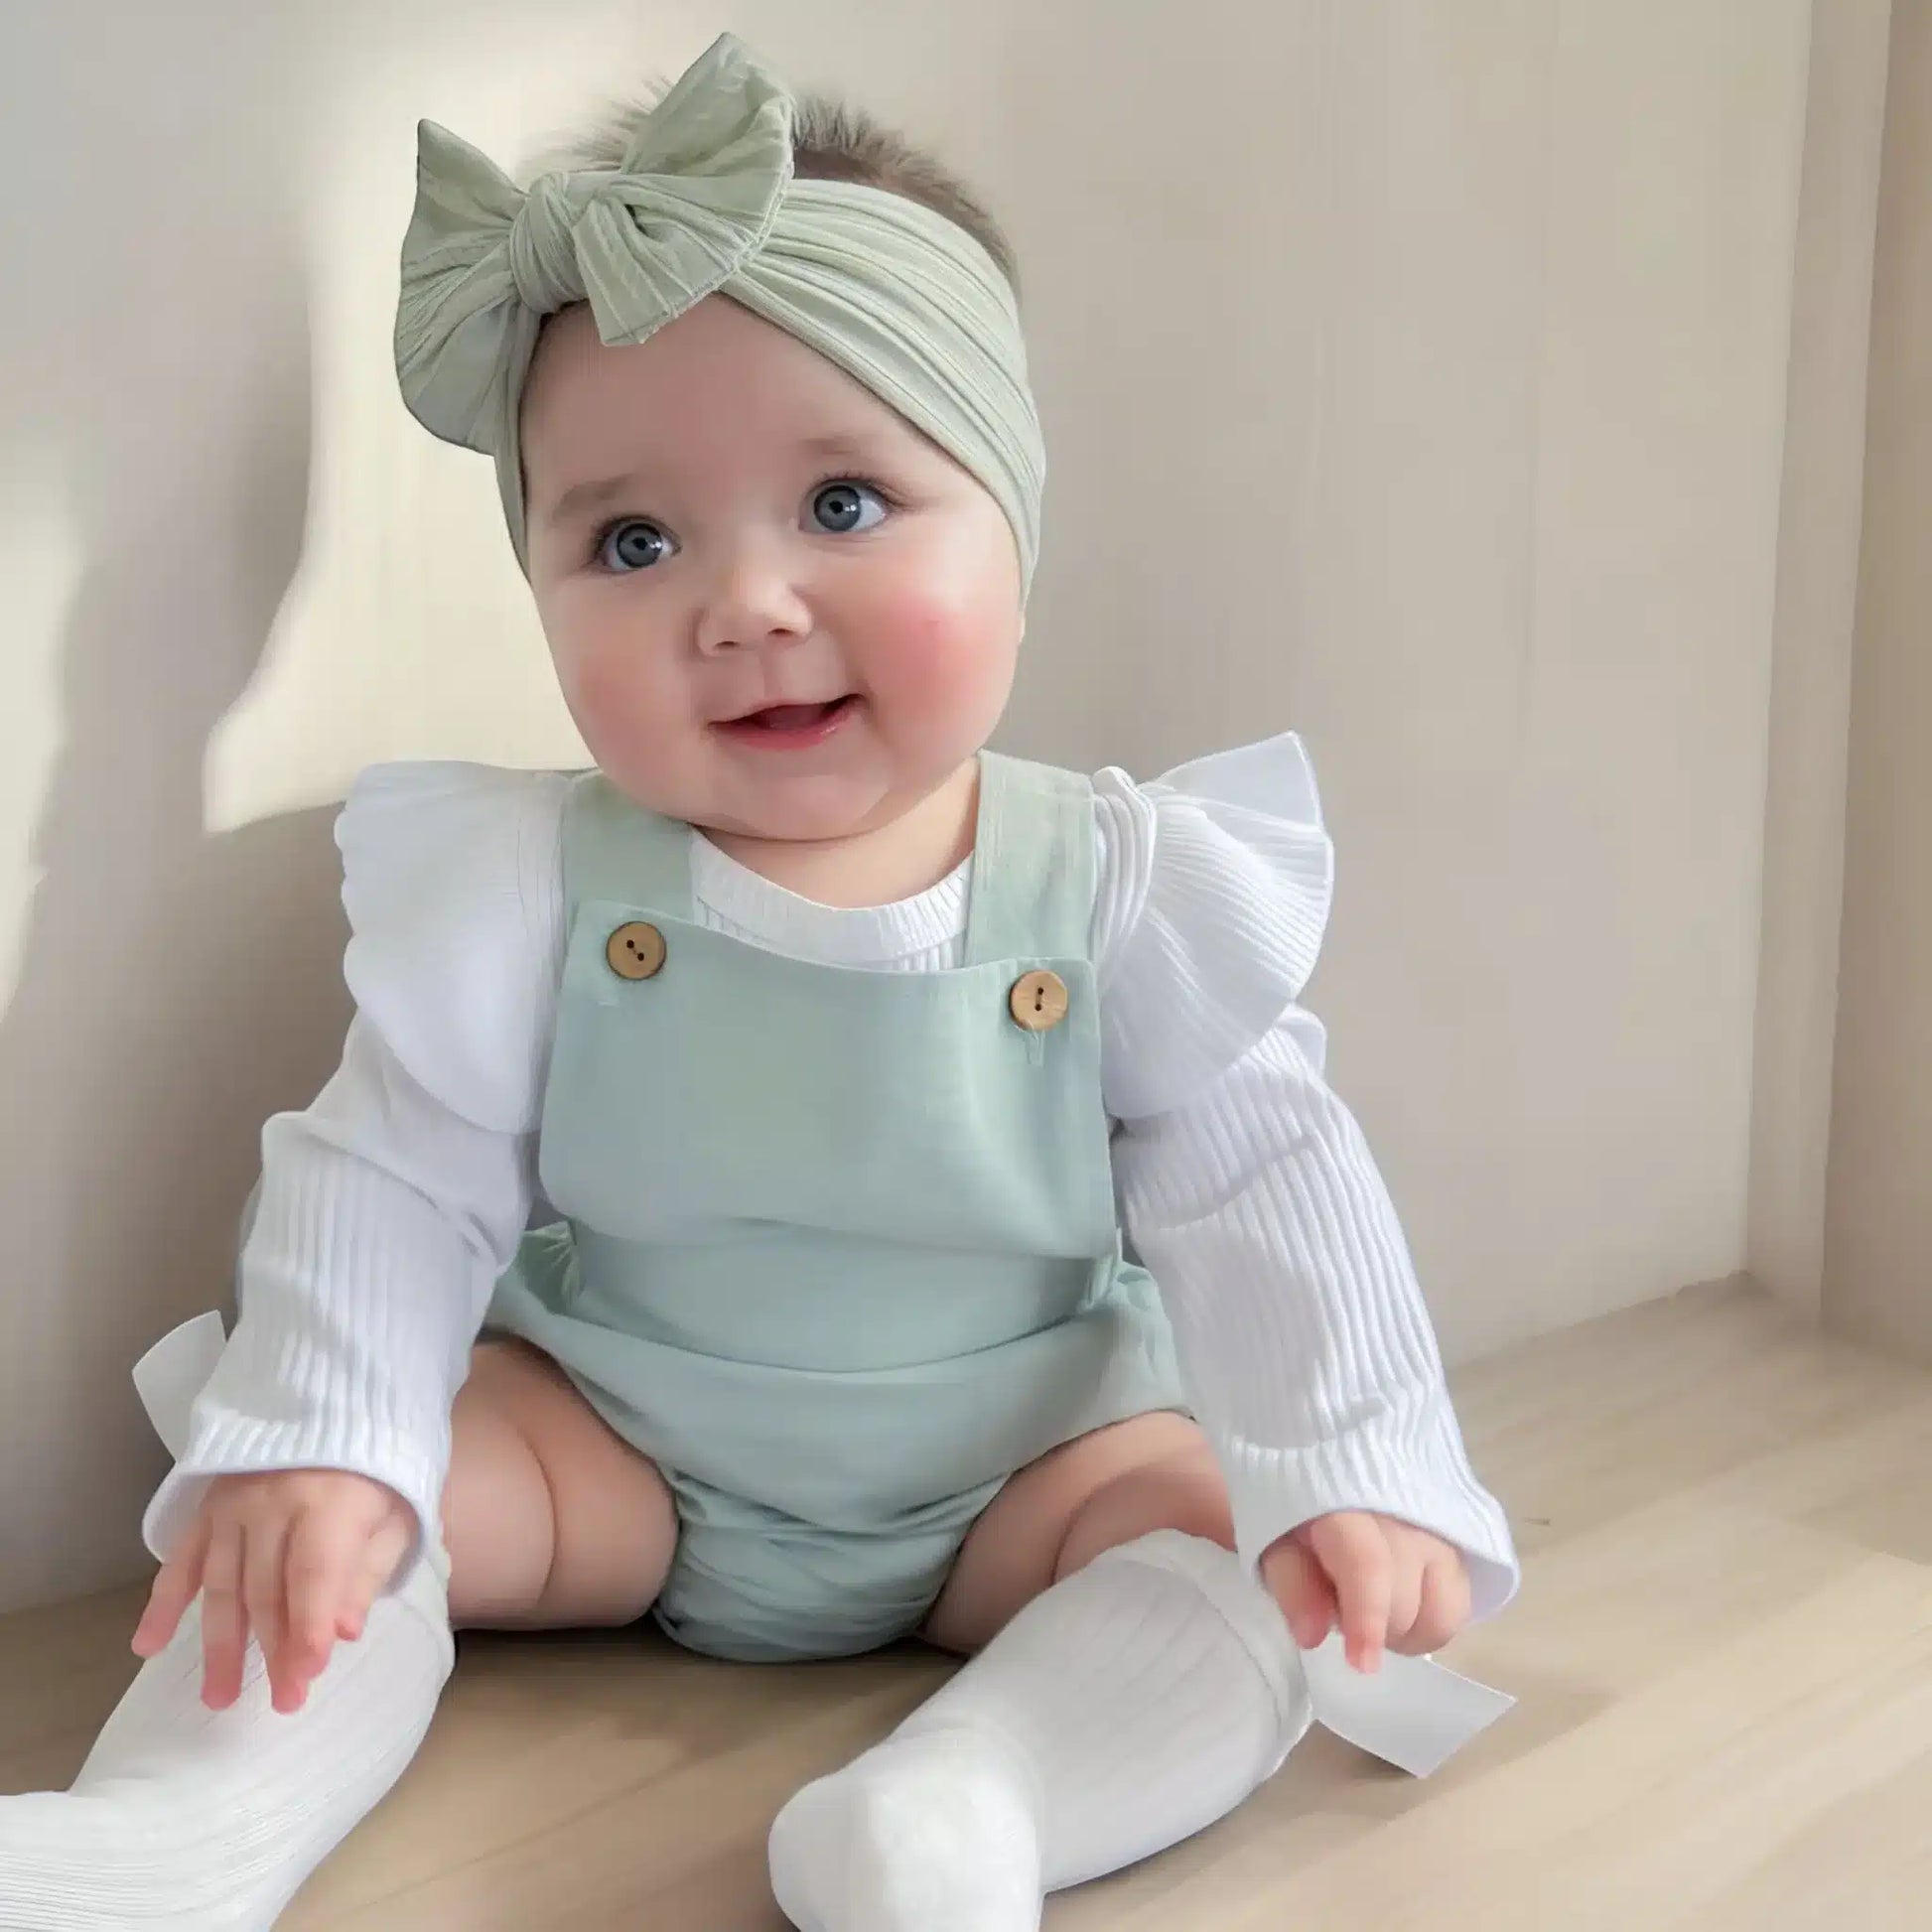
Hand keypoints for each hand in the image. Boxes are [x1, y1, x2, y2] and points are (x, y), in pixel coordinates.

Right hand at [132, 1469, 414, 1714]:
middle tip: (283, 1702)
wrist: (337, 1402)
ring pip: (223, 1584)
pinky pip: (181, 1559)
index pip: (313, 1574)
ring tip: (220, 1698)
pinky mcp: (207, 1506)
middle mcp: (272, 1503)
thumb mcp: (397, 1512)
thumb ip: (369, 1570)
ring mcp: (232, 1505)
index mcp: (329, 1500)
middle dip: (275, 1651)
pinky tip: (148, 1645)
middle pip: (268, 1589)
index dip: (309, 1627)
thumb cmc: (378, 1468)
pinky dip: (162, 1603)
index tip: (307, 1676)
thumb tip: (344, 1632)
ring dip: (220, 1645)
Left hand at [1261, 1511, 1470, 1672]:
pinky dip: (1431, 1620)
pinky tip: (1403, 1605)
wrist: (1331, 1465)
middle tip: (1341, 1611)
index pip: (1369, 1565)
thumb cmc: (1297, 1506)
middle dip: (1373, 1627)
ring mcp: (1440, 1526)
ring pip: (1444, 1610)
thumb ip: (1289, 1582)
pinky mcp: (1459, 1542)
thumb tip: (1312, 1635)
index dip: (1367, 1620)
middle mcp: (1405, 1512)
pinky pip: (1460, 1604)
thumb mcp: (1271, 1537)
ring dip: (1407, 1630)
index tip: (1361, 1664)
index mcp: (1346, 1504)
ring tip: (1374, 1611)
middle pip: (1405, 1600)